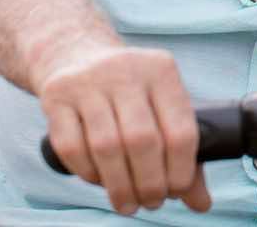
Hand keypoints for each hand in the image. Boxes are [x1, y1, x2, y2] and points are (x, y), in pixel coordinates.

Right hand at [37, 44, 212, 215]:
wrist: (76, 54)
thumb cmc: (130, 92)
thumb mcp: (161, 107)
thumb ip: (183, 153)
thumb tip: (201, 203)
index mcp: (161, 69)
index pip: (180, 131)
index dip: (181, 171)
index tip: (176, 191)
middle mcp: (124, 69)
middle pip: (142, 140)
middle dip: (149, 183)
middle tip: (150, 202)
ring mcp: (86, 80)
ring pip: (106, 147)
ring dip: (119, 186)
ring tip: (128, 203)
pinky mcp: (55, 95)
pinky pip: (71, 148)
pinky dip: (88, 173)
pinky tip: (99, 180)